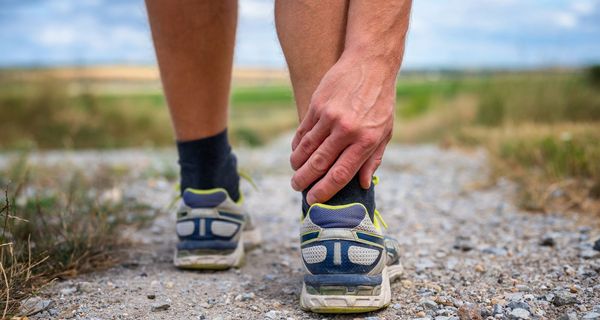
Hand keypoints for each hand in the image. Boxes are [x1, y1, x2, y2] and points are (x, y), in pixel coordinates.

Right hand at [290, 52, 395, 203]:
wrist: (371, 63)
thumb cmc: (381, 101)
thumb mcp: (385, 131)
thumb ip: (372, 158)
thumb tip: (362, 184)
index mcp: (365, 141)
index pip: (340, 174)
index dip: (324, 190)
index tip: (313, 200)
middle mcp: (347, 130)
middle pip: (319, 164)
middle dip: (305, 180)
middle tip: (297, 188)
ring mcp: (330, 117)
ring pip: (306, 148)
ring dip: (297, 164)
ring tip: (295, 172)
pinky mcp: (318, 105)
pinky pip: (303, 131)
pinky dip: (297, 144)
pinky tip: (296, 152)